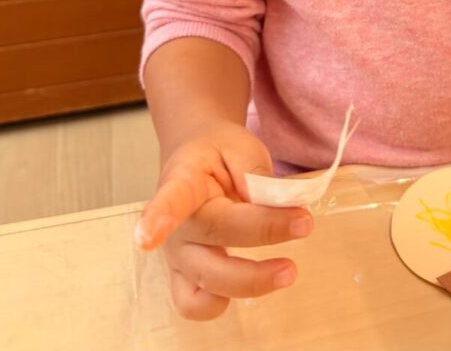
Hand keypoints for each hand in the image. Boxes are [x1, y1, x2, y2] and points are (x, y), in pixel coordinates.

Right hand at [134, 121, 313, 320]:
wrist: (196, 158)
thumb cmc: (218, 153)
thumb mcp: (240, 146)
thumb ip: (256, 174)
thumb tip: (275, 207)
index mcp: (182, 181)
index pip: (171, 199)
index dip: (158, 219)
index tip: (145, 238)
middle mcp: (175, 223)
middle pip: (215, 239)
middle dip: (264, 234)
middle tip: (305, 223)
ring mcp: (177, 256)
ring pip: (208, 283)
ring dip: (252, 281)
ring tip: (288, 269)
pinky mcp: (184, 277)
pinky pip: (195, 305)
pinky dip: (222, 302)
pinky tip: (255, 281)